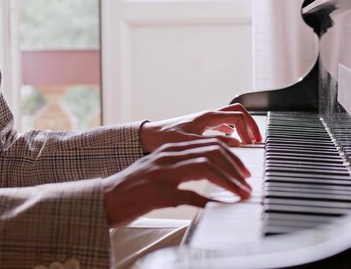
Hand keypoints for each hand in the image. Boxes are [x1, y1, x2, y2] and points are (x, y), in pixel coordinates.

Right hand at [102, 139, 251, 227]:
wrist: (104, 199)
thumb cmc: (132, 189)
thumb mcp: (159, 171)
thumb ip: (182, 169)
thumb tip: (209, 173)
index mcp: (170, 150)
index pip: (209, 144)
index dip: (232, 155)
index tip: (244, 170)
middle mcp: (168, 157)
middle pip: (211, 151)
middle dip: (235, 166)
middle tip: (247, 181)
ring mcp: (162, 174)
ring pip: (205, 167)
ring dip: (228, 181)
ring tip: (240, 193)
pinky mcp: (158, 193)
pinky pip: (189, 194)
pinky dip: (208, 200)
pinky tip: (218, 206)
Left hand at [140, 103, 261, 152]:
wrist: (148, 137)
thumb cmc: (165, 137)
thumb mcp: (190, 142)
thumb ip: (213, 143)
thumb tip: (236, 144)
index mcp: (208, 116)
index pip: (238, 115)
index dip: (249, 128)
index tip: (252, 143)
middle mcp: (208, 116)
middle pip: (238, 113)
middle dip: (251, 125)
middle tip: (257, 141)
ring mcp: (205, 121)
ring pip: (231, 119)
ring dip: (242, 129)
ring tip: (249, 143)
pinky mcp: (201, 128)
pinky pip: (223, 126)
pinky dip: (233, 133)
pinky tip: (233, 144)